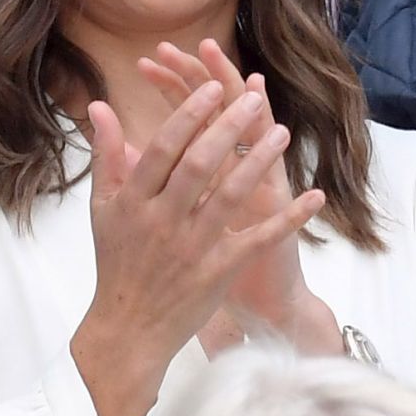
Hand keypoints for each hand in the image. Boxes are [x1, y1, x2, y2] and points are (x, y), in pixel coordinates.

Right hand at [71, 78, 324, 415]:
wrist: (129, 329)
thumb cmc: (117, 261)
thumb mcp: (103, 208)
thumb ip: (107, 154)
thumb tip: (100, 103)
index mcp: (133, 201)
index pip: (163, 148)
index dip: (189, 114)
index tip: (213, 86)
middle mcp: (162, 221)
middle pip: (198, 165)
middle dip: (228, 128)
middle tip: (254, 99)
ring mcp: (192, 247)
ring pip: (230, 196)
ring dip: (258, 162)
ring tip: (281, 132)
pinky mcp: (218, 271)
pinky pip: (258, 240)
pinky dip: (289, 219)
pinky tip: (314, 196)